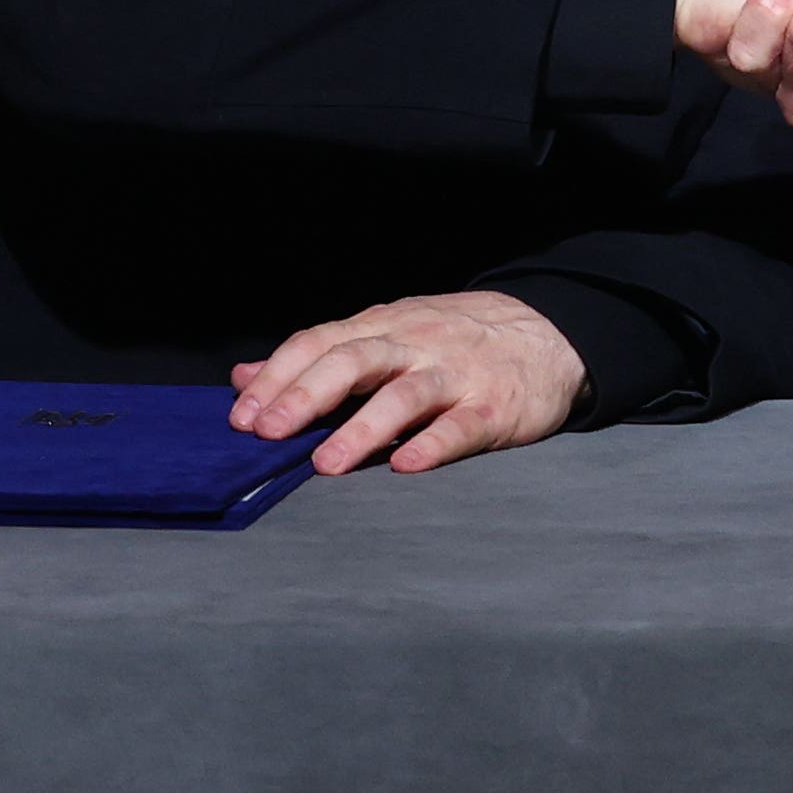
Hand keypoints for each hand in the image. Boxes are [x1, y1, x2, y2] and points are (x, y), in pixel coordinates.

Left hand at [233, 286, 586, 474]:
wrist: (551, 334)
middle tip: (269, 433)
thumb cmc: (455, 341)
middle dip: (306, 395)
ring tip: (327, 464)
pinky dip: (433, 445)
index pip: (321, 342)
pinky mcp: (494, 407)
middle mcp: (416, 344)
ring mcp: (456, 374)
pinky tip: (407, 466)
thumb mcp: (386, 334)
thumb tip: (243, 378)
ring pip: (405, 394)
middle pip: (355, 360)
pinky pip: (461, 426)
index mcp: (384, 326)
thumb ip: (316, 357)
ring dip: (363, 428)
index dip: (278, 377)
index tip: (241, 417)